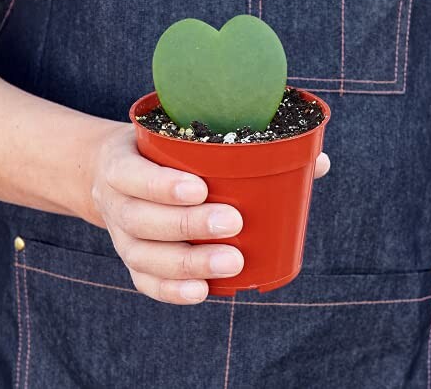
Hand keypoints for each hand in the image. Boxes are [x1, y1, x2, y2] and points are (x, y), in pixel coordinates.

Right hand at [88, 123, 329, 305]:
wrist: (114, 173)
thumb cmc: (159, 153)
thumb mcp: (178, 138)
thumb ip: (235, 144)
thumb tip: (316, 161)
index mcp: (120, 164)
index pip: (133, 175)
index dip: (162, 186)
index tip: (201, 188)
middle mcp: (115, 202)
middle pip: (142, 220)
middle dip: (187, 225)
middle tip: (233, 223)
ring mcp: (120, 235)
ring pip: (146, 256)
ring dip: (187, 263)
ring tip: (232, 263)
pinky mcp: (131, 259)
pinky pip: (145, 281)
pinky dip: (171, 290)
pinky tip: (202, 292)